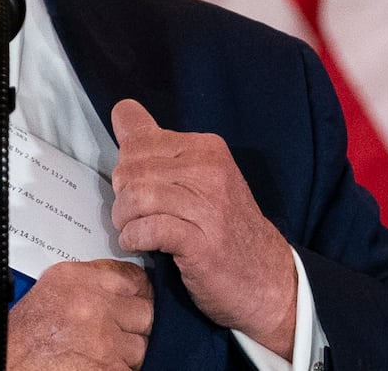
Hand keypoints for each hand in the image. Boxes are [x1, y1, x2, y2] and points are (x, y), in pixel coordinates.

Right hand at [0, 259, 152, 369]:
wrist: (6, 363)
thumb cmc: (25, 332)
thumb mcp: (53, 286)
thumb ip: (89, 280)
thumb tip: (123, 284)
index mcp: (79, 279)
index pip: (133, 278)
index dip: (140, 291)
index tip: (139, 298)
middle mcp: (93, 304)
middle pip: (145, 311)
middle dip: (136, 324)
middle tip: (120, 330)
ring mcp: (103, 339)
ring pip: (141, 345)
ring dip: (127, 351)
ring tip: (103, 351)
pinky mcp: (106, 368)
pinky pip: (129, 368)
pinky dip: (118, 369)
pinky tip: (99, 364)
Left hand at [110, 99, 296, 358]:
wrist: (266, 277)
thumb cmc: (221, 227)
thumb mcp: (198, 177)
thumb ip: (159, 147)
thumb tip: (122, 110)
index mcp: (205, 147)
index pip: (137, 138)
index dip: (125, 164)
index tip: (136, 186)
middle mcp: (208, 169)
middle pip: (131, 169)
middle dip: (121, 195)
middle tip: (133, 215)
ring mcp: (207, 205)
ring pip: (135, 197)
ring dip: (124, 219)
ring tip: (133, 230)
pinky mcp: (200, 242)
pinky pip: (146, 229)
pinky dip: (133, 239)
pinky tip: (140, 244)